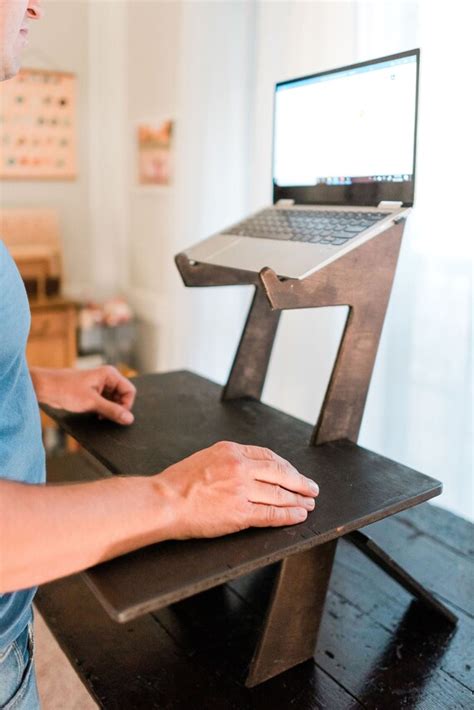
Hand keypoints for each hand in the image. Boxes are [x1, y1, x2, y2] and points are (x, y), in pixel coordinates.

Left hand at [31, 366, 135, 424]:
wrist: (45, 388)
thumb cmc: (66, 389)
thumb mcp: (92, 403)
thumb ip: (112, 411)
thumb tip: (129, 419)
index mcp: (110, 375)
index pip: (129, 391)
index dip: (126, 405)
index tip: (118, 416)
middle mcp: (107, 379)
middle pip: (123, 397)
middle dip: (117, 408)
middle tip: (106, 417)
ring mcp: (100, 386)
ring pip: (114, 402)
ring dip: (109, 411)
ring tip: (99, 416)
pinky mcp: (93, 393)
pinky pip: (105, 404)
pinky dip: (103, 411)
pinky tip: (96, 415)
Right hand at [155, 441, 318, 538]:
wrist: (163, 501)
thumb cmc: (176, 483)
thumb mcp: (204, 458)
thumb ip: (227, 461)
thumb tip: (246, 470)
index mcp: (230, 450)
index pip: (267, 455)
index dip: (285, 466)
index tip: (293, 473)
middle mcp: (239, 467)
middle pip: (280, 472)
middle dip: (299, 482)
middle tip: (312, 488)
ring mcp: (241, 490)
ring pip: (279, 494)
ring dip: (298, 500)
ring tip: (309, 504)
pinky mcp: (240, 513)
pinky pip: (271, 514)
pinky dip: (288, 515)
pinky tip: (299, 516)